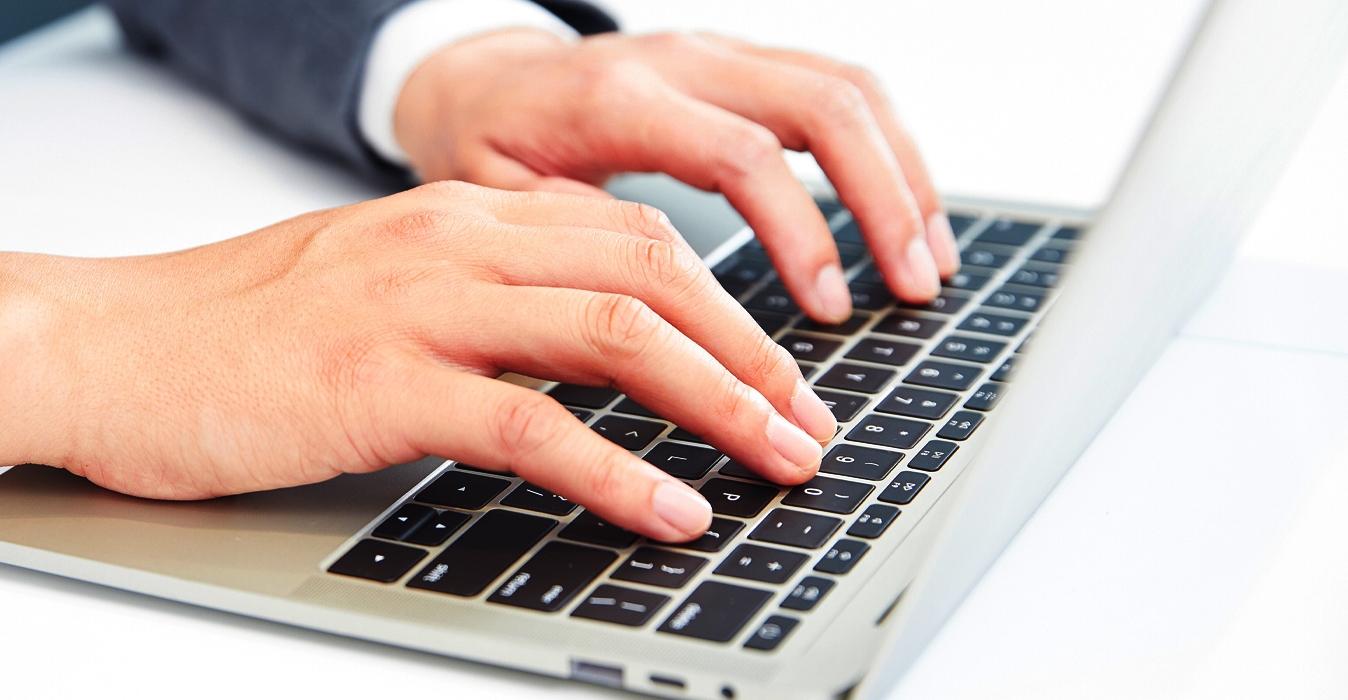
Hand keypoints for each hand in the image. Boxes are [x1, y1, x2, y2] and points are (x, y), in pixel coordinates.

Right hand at [0, 182, 834, 541]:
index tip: (779, 369)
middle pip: (652, 274)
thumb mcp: (360, 290)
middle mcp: (449, 243)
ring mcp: (415, 307)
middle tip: (811, 423)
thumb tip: (556, 366)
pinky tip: (668, 509)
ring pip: (618, 334)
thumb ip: (461, 306)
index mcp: (451, 216)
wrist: (92, 343)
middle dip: (755, 352)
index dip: (728, 304)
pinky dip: (619, 472)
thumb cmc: (216, 332)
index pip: (628, 237)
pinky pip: (532, 423)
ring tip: (782, 462)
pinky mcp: (376, 384)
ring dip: (723, 402)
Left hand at [393, 30, 958, 322]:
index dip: (798, 232)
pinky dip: (887, 150)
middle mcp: (681, 61)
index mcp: (619, 100)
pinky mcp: (744, 63)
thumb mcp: (497, 199)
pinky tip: (908, 214)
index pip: (741, 155)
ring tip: (929, 263)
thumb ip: (568, 240)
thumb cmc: (490, 147)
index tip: (829, 309)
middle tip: (913, 287)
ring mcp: (720, 54)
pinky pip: (839, 87)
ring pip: (846, 88)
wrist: (483, 83)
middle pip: (820, 106)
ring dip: (904, 175)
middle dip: (883, 200)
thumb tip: (646, 306)